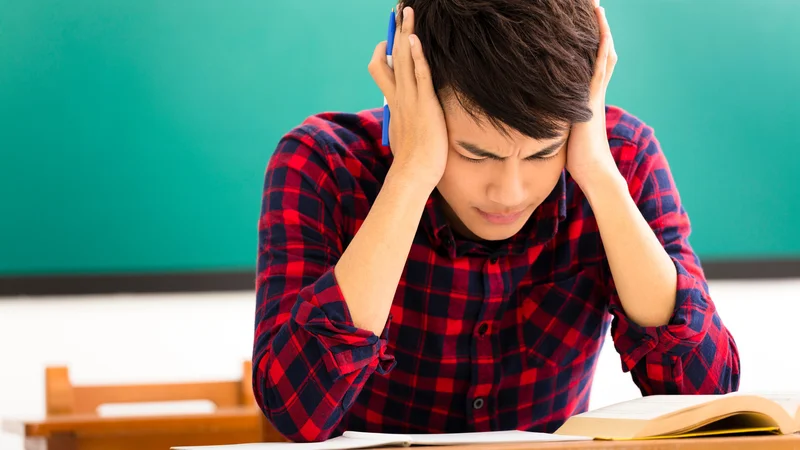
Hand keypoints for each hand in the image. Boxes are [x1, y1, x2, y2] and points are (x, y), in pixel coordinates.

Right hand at [368, 7, 448, 190]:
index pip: (381, 70)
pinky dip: (417, 57)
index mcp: (392, 103)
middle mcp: (398, 97)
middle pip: (391, 57)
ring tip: (407, 12)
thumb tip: (400, 117)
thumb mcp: (402, 134)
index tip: (388, 42)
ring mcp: (410, 100)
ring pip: (404, 60)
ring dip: (406, 34)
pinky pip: (420, 75)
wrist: (414, 173)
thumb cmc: (412, 160)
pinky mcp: (425, 105)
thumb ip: (401, 121)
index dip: (384, 53)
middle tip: (399, 11)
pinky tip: (416, 41)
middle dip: (395, 32)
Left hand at [565, 4, 619, 189]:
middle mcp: (594, 90)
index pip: (592, 62)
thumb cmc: (577, 157)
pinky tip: (601, 29)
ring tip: (598, 7)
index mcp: (587, 97)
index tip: (585, 22)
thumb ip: (555, 119)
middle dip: (598, 27)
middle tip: (595, 5)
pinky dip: (602, 46)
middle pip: (601, 50)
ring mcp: (595, 92)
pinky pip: (599, 66)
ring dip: (601, 28)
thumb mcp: (562, 131)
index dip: (591, 42)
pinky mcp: (593, 98)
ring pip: (603, 52)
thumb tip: (537, 117)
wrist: (593, 170)